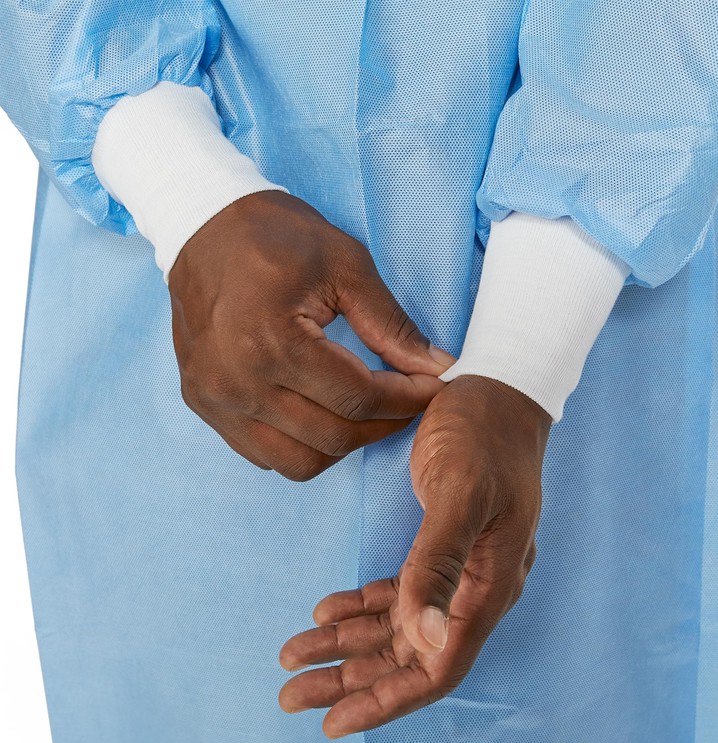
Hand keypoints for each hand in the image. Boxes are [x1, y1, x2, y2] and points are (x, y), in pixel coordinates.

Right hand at [168, 190, 454, 479]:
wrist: (202, 225)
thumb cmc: (275, 235)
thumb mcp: (346, 265)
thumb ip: (391, 325)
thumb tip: (436, 367)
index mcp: (272, 341)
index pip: (358, 397)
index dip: (407, 399)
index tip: (433, 387)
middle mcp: (236, 382)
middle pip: (334, 438)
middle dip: (384, 424)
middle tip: (408, 398)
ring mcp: (215, 399)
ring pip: (300, 462)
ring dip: (344, 444)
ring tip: (365, 411)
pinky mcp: (204, 405)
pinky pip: (265, 455)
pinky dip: (303, 446)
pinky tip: (321, 413)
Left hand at [278, 374, 550, 735]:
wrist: (498, 392)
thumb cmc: (484, 435)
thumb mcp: (460, 492)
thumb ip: (441, 564)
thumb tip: (425, 641)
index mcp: (488, 585)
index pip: (438, 665)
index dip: (388, 700)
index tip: (335, 722)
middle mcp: (474, 588)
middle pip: (408, 655)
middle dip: (350, 680)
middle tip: (292, 694)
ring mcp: (457, 569)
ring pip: (397, 627)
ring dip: (346, 645)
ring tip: (294, 656)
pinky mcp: (439, 546)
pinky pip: (398, 593)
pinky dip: (361, 607)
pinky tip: (326, 610)